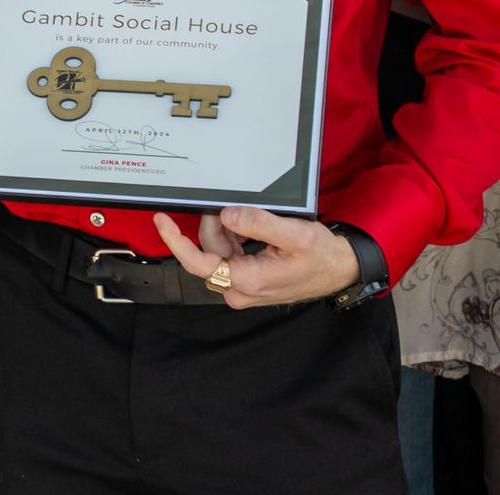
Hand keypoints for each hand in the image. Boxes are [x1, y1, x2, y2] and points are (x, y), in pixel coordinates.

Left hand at [153, 207, 360, 308]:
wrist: (337, 270)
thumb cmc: (320, 257)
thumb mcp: (295, 234)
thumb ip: (259, 224)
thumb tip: (228, 215)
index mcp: (248, 281)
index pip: (198, 263)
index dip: (176, 241)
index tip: (162, 222)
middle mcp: (239, 289)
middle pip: (208, 251)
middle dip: (216, 225)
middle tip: (236, 210)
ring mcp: (241, 287)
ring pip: (217, 251)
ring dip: (228, 231)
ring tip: (254, 223)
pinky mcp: (243, 281)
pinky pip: (226, 254)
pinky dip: (234, 238)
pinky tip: (252, 233)